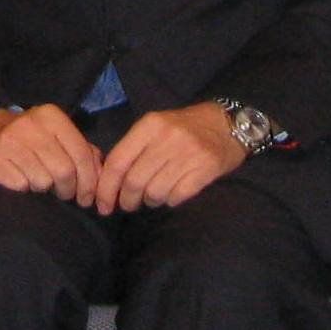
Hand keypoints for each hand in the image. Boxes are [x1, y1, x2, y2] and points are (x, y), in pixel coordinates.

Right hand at [0, 102, 101, 202]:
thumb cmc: (27, 138)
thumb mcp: (55, 135)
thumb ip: (81, 150)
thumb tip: (101, 172)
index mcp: (51, 116)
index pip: (82, 154)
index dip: (90, 181)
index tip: (88, 197)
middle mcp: (30, 125)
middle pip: (64, 171)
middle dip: (69, 190)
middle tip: (66, 194)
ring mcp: (9, 141)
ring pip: (43, 182)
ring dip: (44, 188)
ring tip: (38, 181)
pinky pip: (21, 186)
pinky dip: (24, 189)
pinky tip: (20, 180)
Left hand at [97, 104, 246, 212]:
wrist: (227, 124)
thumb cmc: (185, 127)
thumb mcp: (157, 127)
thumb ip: (133, 149)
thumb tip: (107, 182)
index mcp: (150, 125)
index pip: (118, 161)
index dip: (106, 188)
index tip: (102, 205)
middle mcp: (167, 138)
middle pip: (134, 181)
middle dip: (127, 200)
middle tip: (128, 204)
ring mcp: (188, 154)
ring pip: (154, 192)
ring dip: (149, 201)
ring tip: (152, 197)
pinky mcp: (205, 169)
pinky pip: (176, 196)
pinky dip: (169, 201)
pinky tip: (171, 194)